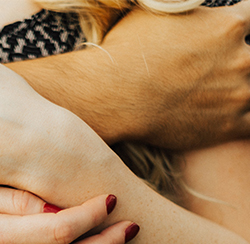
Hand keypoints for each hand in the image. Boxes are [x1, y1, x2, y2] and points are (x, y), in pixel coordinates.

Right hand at [92, 3, 249, 148]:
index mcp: (229, 25)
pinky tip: (226, 117)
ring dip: (238, 91)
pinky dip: (241, 119)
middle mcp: (241, 59)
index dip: (235, 28)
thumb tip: (184, 8)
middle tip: (211, 71)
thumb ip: (182, 9)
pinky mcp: (230, 126)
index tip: (224, 36)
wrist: (111, 97)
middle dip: (235, 61)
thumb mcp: (155, 13)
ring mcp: (238, 95)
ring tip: (216, 96)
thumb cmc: (125, 53)